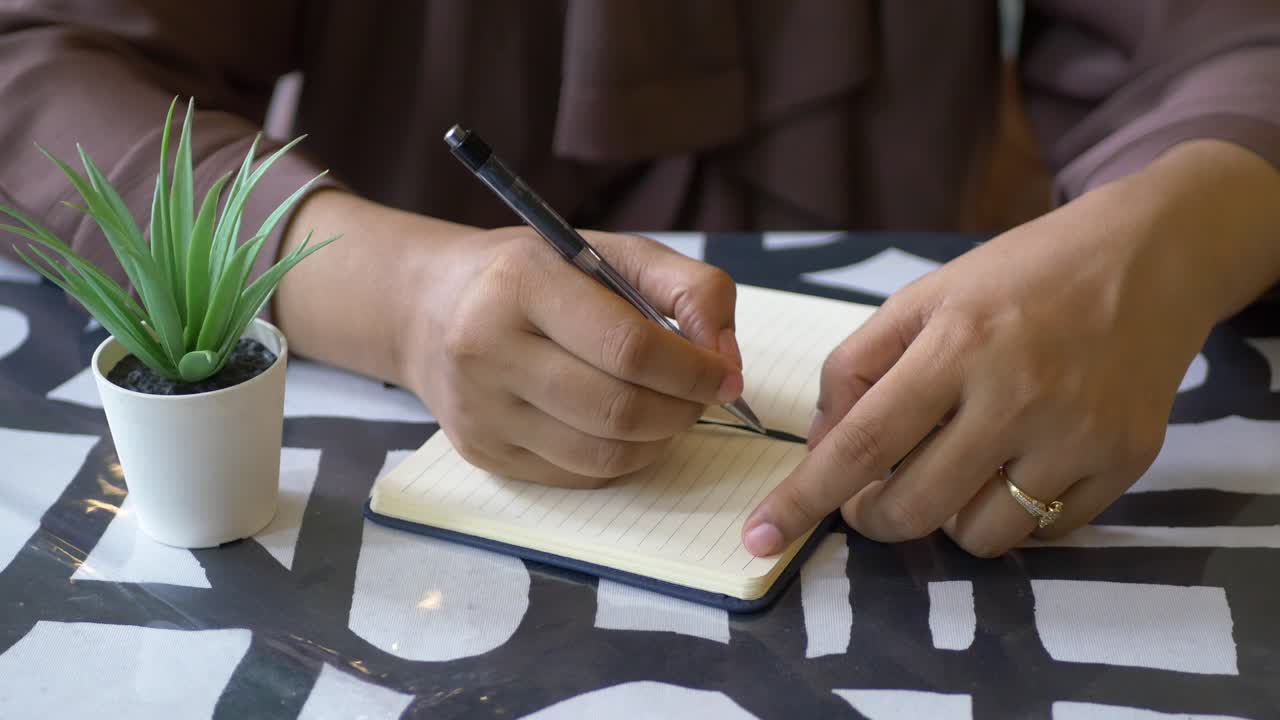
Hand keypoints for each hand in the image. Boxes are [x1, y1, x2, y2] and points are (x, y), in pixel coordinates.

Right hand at [403, 227, 742, 486]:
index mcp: (521, 283)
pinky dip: (624, 458)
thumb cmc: (537, 276)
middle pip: (618, 409)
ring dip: (660, 439)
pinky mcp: (483, 453)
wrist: (432, 308)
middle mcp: (487, 349)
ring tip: (671, 409)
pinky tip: (629, 428)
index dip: (694, 371)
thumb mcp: (612, 252)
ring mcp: (480, 409)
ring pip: (603, 455)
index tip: (727, 375)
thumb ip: (689, 289)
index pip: (629, 348)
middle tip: (705, 396)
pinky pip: (579, 476)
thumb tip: (726, 359)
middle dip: (683, 410)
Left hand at [741, 139, 1279, 557]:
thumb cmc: (1020, 277)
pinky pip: (1043, 533)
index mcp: (957, 344)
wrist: (1149, 257)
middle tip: (869, 495)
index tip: (759, 535)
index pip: (863, 444)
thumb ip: (859, 367)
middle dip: (871, 517)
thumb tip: (823, 448)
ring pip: (977, 536)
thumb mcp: (925, 297)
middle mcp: (1018, 396)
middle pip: (914, 508)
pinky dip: (1010, 513)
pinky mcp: (1124, 462)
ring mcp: (1077, 436)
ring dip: (944, 517)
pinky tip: (1013, 465)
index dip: (804, 498)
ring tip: (954, 466)